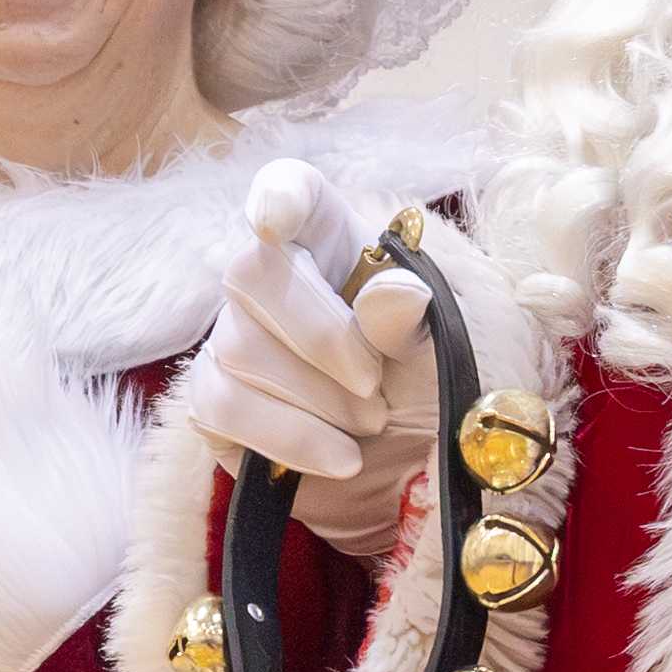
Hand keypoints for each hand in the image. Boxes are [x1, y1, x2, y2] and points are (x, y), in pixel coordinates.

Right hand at [187, 163, 436, 554]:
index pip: (294, 193)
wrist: (422, 479)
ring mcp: (238, 342)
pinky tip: (339, 456)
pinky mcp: (219, 406)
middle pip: (252, 273)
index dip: (278, 196)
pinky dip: (289, 436)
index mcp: (340, 244)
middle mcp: (277, 282)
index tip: (275, 220)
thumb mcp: (451, 355)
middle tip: (374, 384)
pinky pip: (223, 407)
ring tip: (372, 424)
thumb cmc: (440, 393)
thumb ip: (419, 323)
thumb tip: (392, 294)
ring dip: (317, 398)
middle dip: (319, 336)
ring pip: (238, 348)